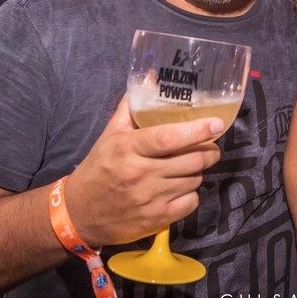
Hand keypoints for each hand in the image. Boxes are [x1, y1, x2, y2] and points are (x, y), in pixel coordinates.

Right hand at [64, 95, 223, 247]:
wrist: (80, 214)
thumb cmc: (98, 169)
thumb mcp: (110, 135)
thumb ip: (132, 107)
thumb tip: (151, 78)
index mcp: (128, 149)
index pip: (169, 138)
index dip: (197, 130)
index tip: (216, 124)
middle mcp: (141, 174)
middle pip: (192, 160)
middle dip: (208, 151)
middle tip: (209, 145)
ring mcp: (150, 199)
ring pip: (194, 180)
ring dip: (197, 171)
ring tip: (188, 166)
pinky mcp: (157, 220)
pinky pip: (191, 202)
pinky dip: (191, 194)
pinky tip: (180, 187)